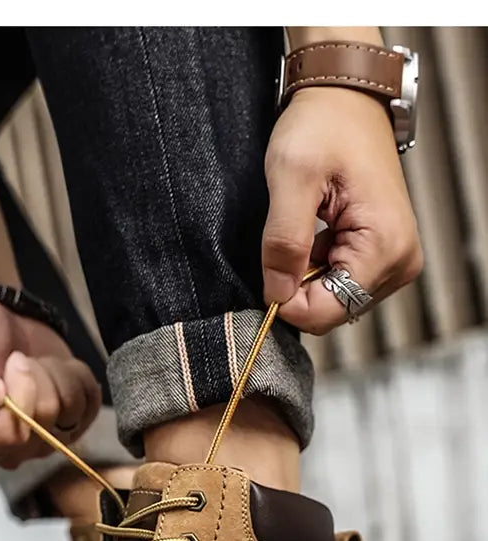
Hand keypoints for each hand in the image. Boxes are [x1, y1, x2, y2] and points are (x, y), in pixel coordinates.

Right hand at [0, 293, 101, 467]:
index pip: (10, 437)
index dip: (18, 397)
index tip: (10, 362)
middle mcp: (8, 447)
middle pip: (43, 428)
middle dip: (35, 381)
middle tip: (17, 359)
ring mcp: (43, 436)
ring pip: (70, 414)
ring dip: (53, 375)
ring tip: (32, 362)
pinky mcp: (72, 418)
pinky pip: (91, 402)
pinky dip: (75, 375)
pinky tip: (52, 366)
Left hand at [262, 87, 422, 333]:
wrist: (346, 100)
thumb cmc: (324, 126)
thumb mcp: (291, 178)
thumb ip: (283, 241)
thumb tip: (276, 294)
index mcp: (385, 246)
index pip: (328, 311)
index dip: (288, 300)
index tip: (270, 268)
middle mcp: (400, 261)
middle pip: (332, 310)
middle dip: (298, 286)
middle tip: (288, 239)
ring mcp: (394, 260)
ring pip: (333, 300)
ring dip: (307, 275)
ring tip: (307, 228)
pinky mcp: (383, 256)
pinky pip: (339, 284)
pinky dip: (317, 267)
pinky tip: (317, 233)